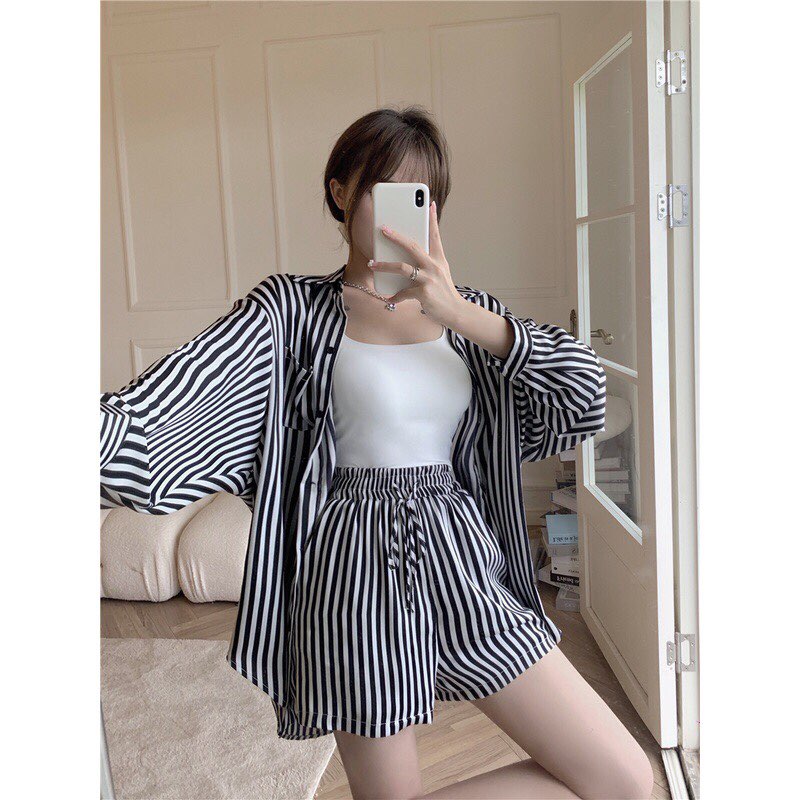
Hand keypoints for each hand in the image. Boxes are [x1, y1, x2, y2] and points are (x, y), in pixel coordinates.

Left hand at [368, 201, 466, 326]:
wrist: (455, 311)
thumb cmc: (444, 291)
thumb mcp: (440, 273)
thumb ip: (428, 263)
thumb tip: (407, 257)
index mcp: (439, 258)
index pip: (435, 235)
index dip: (433, 219)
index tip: (430, 204)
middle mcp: (434, 266)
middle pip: (412, 246)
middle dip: (395, 237)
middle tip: (383, 229)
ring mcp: (429, 279)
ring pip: (402, 267)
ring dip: (384, 266)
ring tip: (372, 265)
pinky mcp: (423, 293)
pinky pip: (403, 292)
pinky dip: (394, 296)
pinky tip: (388, 298)